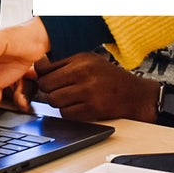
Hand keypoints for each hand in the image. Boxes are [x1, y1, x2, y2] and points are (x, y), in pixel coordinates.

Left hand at [34, 52, 159, 122]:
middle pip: (46, 85)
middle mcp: (84, 72)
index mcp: (81, 59)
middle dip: (48, 90)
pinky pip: (66, 114)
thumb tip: (39, 70)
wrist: (134, 94)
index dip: (42, 76)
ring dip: (58, 102)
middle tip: (57, 91)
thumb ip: (67, 64)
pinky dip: (68, 112)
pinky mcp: (91, 109)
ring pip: (54, 100)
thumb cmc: (110, 78)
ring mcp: (88, 91)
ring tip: (70, 98)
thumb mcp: (91, 61)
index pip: (46, 67)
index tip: (46, 79)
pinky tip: (78, 106)